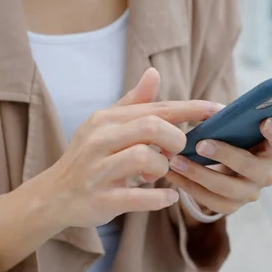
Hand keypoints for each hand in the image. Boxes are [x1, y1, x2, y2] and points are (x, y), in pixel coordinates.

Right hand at [34, 68, 222, 227]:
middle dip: (175, 139)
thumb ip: (133, 102)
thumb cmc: (88, 157)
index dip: (191, 109)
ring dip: (163, 168)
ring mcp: (98, 170)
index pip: (156, 108)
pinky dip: (159, 198)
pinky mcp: (100, 199)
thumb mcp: (105, 125)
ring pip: (145, 158)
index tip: (217, 111)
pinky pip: (138, 197)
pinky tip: (168, 198)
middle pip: (152, 126)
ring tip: (159, 174)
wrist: (54, 195)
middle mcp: (99, 140)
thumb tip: (154, 72)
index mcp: (106, 119)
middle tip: (176, 152)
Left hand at [165, 118, 271, 215]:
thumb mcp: (234, 129)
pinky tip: (172, 174)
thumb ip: (231, 120)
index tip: (264, 121)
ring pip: (226, 188)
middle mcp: (266, 174)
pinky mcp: (232, 206)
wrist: (225, 169)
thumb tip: (214, 112)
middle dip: (224, 154)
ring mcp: (250, 193)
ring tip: (176, 161)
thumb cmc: (230, 140)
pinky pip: (210, 201)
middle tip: (200, 144)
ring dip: (198, 174)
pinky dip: (188, 186)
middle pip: (249, 166)